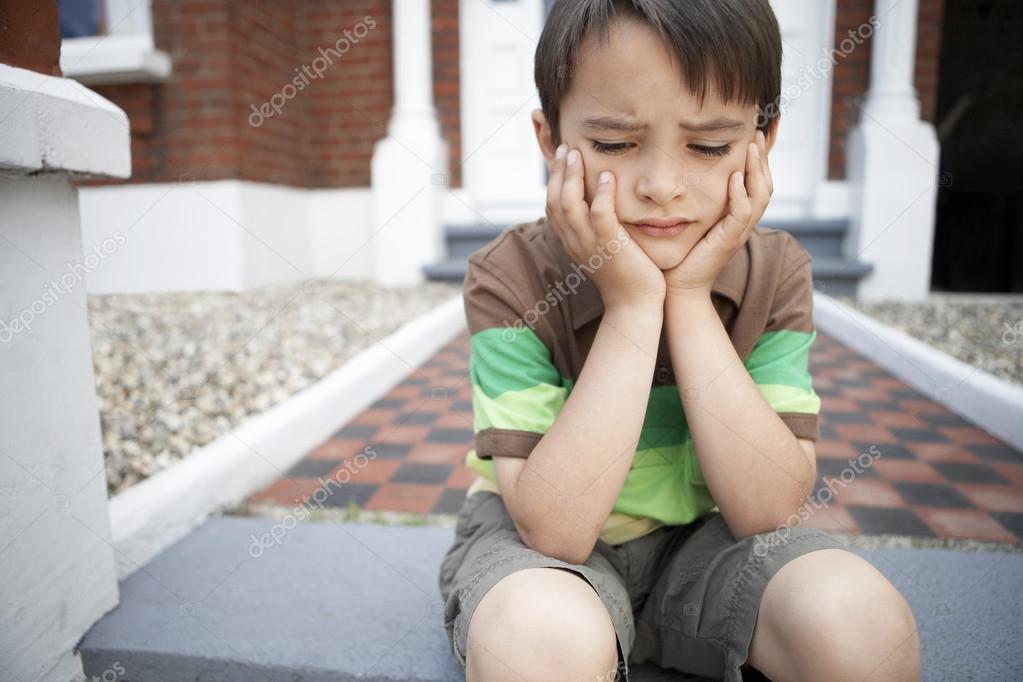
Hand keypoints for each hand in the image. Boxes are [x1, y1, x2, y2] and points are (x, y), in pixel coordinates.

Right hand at [546, 144, 665, 309]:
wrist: (635, 305)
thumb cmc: (625, 274)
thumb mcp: (602, 248)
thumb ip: (596, 227)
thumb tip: (596, 204)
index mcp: (571, 241)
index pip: (551, 205)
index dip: (553, 179)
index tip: (561, 156)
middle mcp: (575, 242)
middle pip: (554, 200)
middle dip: (557, 171)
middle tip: (566, 148)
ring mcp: (590, 245)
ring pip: (569, 204)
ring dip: (572, 176)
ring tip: (578, 154)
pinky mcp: (611, 246)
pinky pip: (600, 215)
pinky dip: (600, 193)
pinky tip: (606, 176)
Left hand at [663, 129, 773, 298]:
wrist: (677, 288)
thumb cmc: (679, 255)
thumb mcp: (691, 220)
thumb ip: (696, 199)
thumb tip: (685, 173)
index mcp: (737, 217)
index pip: (757, 183)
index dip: (759, 160)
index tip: (753, 134)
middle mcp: (743, 223)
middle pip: (766, 185)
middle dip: (763, 158)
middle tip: (758, 132)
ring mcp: (738, 232)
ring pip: (760, 196)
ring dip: (757, 170)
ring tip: (752, 147)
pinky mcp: (728, 241)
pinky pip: (741, 214)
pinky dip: (740, 195)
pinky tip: (735, 177)